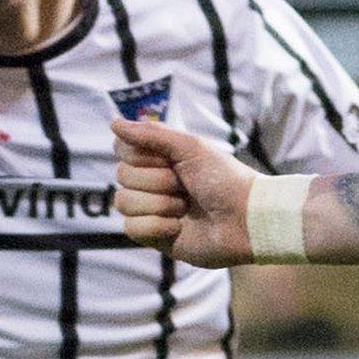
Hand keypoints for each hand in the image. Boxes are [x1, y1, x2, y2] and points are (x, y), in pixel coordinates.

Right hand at [112, 119, 257, 266]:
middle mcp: (153, 182)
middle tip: (185, 186)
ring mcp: (152, 209)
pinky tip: (179, 227)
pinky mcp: (154, 236)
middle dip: (157, 180)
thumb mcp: (191, 147)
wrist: (246, 220)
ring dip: (159, 204)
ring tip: (186, 207)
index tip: (168, 159)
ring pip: (123, 202)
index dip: (141, 155)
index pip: (123, 150)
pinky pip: (131, 228)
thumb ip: (151, 134)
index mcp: (161, 158)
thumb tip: (113, 122)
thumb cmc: (225, 179)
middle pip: (122, 175)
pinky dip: (158, 226)